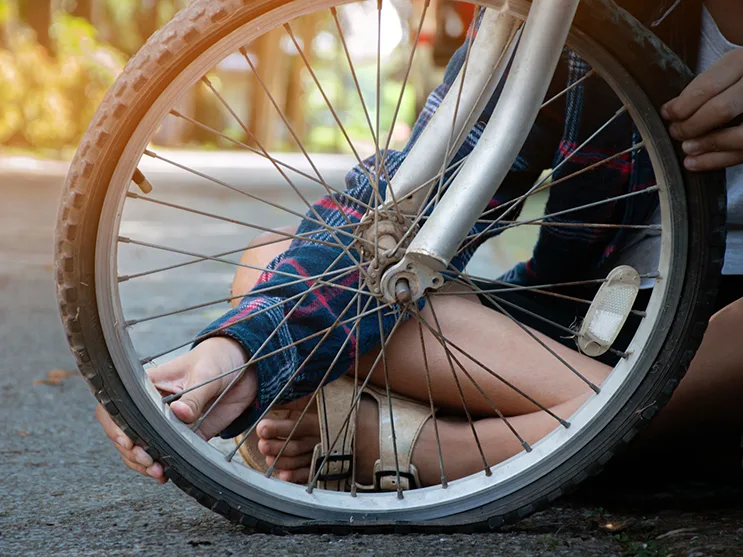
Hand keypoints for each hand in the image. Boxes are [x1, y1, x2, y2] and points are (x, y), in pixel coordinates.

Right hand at [94, 336, 253, 483]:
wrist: (244, 369)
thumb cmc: (216, 360)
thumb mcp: (205, 374)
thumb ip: (194, 396)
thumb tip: (179, 413)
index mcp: (148, 386)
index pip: (116, 406)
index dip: (114, 425)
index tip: (128, 440)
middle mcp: (152, 407)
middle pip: (124, 432)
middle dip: (131, 450)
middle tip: (148, 459)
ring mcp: (166, 423)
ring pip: (141, 447)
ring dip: (143, 463)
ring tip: (157, 471)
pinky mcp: (185, 435)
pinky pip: (167, 454)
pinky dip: (164, 466)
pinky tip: (167, 474)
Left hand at [661, 49, 742, 170]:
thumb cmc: (742, 77)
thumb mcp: (731, 64)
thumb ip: (709, 78)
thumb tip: (673, 106)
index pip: (709, 86)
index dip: (682, 105)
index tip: (668, 113)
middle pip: (722, 109)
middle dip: (692, 126)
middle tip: (676, 131)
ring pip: (740, 136)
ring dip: (707, 145)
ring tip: (687, 147)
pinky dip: (718, 160)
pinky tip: (697, 162)